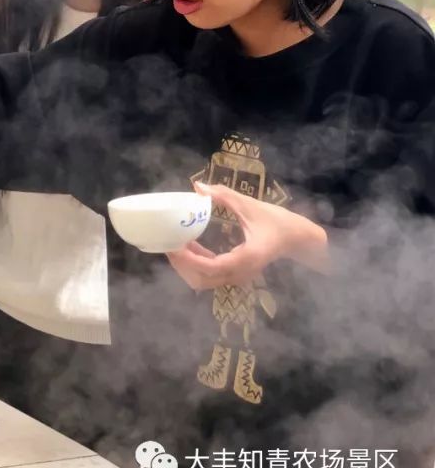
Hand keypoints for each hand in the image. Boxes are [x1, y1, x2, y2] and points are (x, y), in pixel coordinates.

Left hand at [166, 182, 328, 290]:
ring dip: (187, 267)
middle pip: (202, 280)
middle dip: (182, 266)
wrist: (299, 238)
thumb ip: (224, 195)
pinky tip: (188, 247)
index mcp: (246, 258)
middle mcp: (241, 273)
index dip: (189, 259)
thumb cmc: (277, 221)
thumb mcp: (250, 205)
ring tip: (174, 245)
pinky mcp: (236, 274)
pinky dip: (197, 265)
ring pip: (205, 281)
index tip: (173, 246)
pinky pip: (211, 276)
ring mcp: (239, 276)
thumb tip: (197, 186)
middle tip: (168, 245)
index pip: (211, 267)